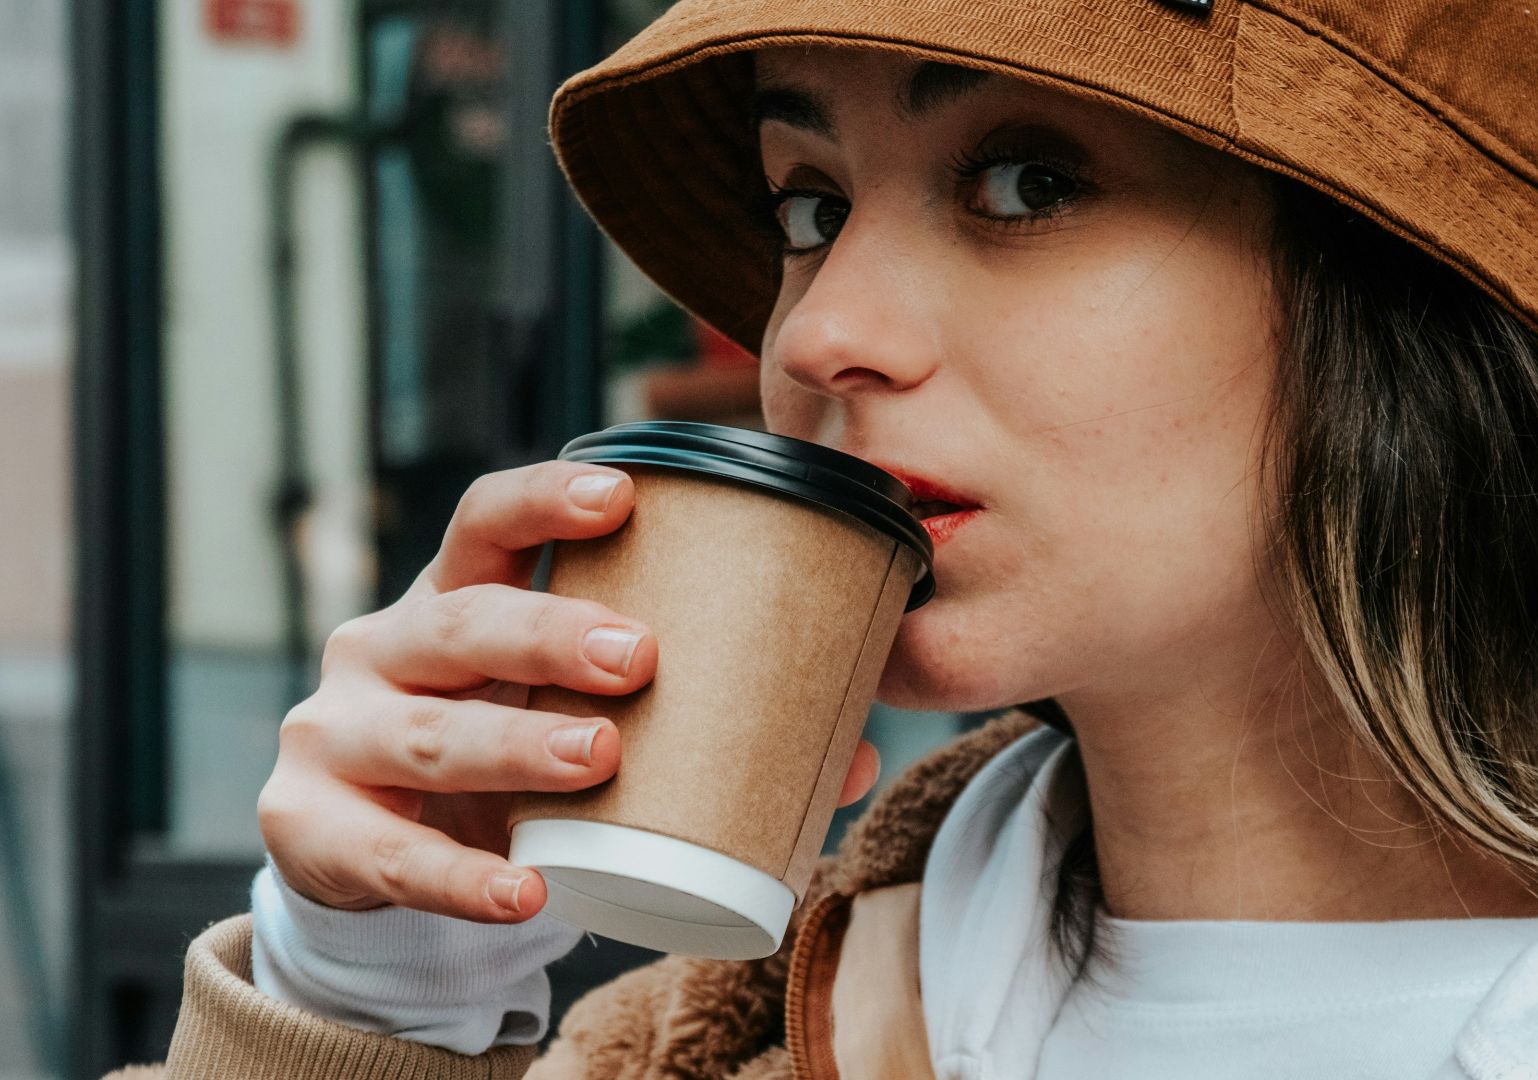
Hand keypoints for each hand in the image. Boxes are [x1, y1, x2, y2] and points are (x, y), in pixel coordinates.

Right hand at [256, 461, 882, 922]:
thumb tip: (856, 748)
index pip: (485, 522)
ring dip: (515, 745)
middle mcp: (383, 647)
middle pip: (461, 621)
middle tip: (641, 657)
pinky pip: (389, 856)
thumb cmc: (502, 756)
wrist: (379, 856)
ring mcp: (337, 734)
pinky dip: (459, 878)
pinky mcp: (311, 826)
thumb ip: (697, 724)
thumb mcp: (571, 718)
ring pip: (427, 732)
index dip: (545, 500)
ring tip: (600, 759)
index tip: (622, 492)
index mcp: (453, 600)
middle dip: (549, 631)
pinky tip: (524, 894)